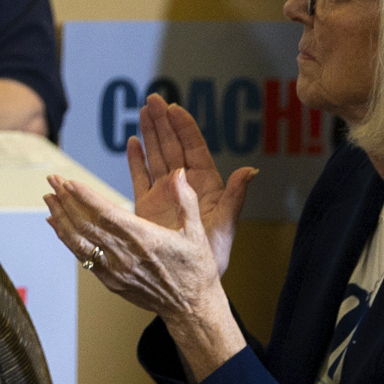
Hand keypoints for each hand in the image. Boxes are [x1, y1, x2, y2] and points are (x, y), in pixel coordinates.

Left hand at [44, 167, 227, 322]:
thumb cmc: (196, 270)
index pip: (107, 214)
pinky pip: (82, 257)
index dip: (85, 197)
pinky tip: (56, 225)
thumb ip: (187, 201)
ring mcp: (114, 270)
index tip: (68, 182)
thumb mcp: (198, 234)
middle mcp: (125, 255)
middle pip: (86, 224)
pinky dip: (66, 239)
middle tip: (52, 180)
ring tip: (48, 198)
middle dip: (66, 200)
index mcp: (145, 239)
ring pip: (79, 241)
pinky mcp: (110, 281)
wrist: (191, 309)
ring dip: (60, 218)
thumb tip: (181, 173)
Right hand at [123, 94, 254, 273]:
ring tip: (142, 111)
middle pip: (172, 147)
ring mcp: (165, 194)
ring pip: (155, 157)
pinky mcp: (147, 205)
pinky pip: (140, 176)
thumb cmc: (212, 258)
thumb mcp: (226, 225)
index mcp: (206, 187)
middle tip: (153, 100)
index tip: (175, 108)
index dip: (184, 129)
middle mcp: (184, 186)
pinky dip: (136, 159)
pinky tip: (133, 143)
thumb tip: (251, 170)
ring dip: (149, 134)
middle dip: (163, 123)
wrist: (188, 283)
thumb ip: (236, 196)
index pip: (194, 150)